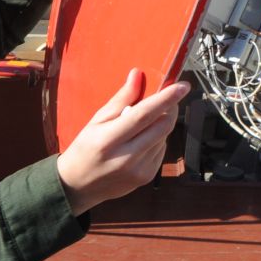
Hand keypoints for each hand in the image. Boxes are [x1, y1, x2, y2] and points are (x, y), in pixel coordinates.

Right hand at [55, 69, 189, 215]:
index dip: (165, 98)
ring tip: (144, 123)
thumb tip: (137, 74)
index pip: (143, 115)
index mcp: (108, 140)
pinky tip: (142, 140)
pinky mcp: (146, 177)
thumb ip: (120, 99)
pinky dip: (158, 139)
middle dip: (170, 108)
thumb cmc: (84, 148)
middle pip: (162, 126)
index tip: (182, 86)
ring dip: (161, 124)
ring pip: (164, 137)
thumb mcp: (96, 121)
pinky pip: (162, 150)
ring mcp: (138, 170)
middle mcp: (126, 158)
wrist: (78, 186)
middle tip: (165, 98)